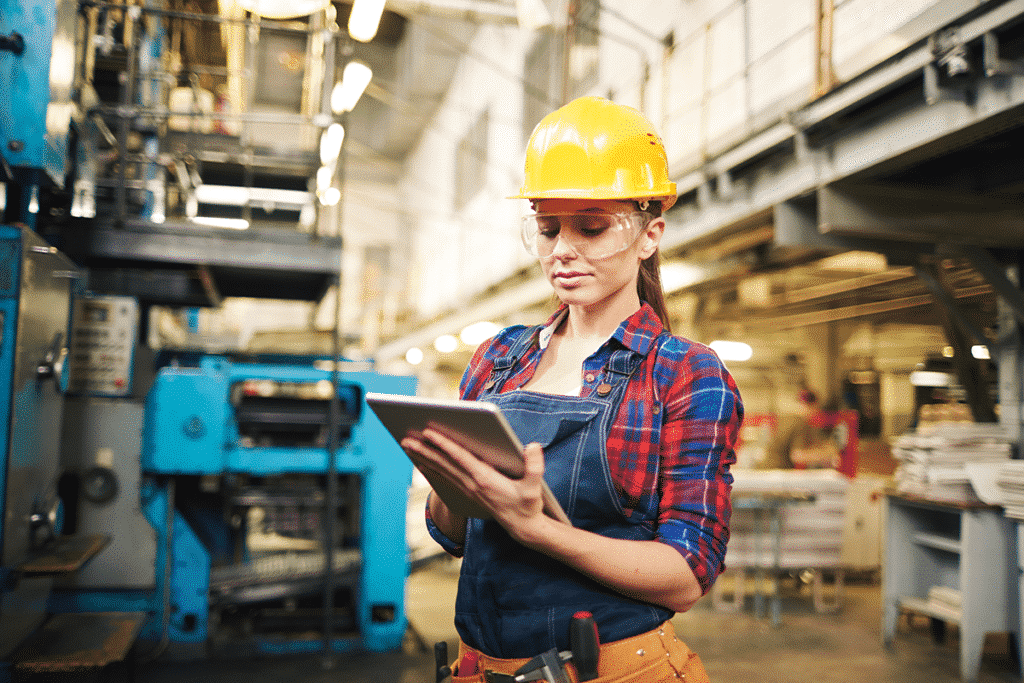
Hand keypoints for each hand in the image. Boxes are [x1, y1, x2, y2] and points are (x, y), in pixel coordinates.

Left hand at [401, 428, 550, 540]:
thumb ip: (534, 467)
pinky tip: (421, 462)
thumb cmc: (529, 505)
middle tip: (405, 438)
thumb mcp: (535, 488)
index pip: (460, 458)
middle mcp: (472, 484)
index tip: (428, 432)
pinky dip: (431, 468)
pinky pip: (445, 477)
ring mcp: (468, 489)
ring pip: (441, 470)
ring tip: (407, 445)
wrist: (523, 527)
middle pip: (444, 463)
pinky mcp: (468, 492)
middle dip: (424, 450)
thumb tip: (532, 447)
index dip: (444, 444)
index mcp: (485, 479)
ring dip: (423, 457)